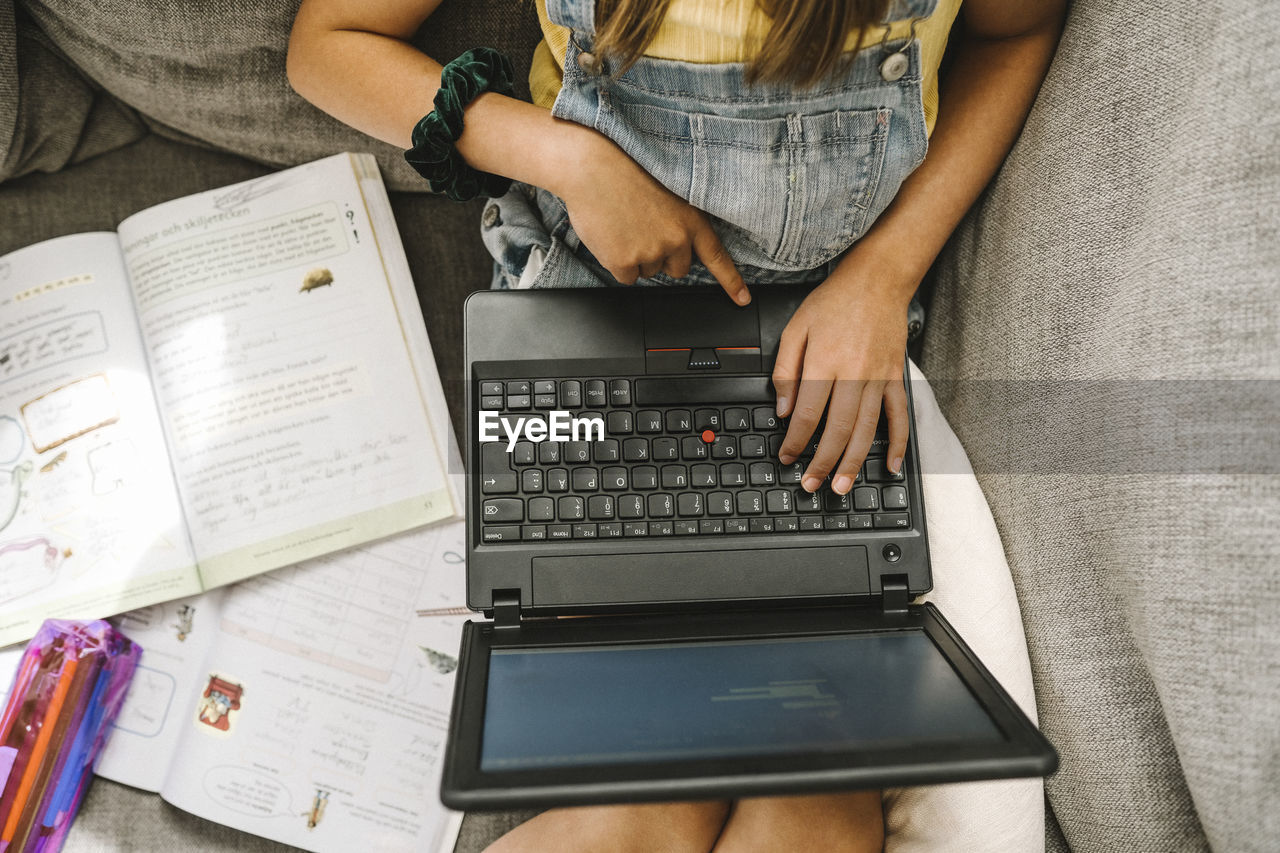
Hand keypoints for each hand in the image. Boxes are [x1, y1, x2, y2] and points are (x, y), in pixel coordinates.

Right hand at [550, 125, 748, 304]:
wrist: (591, 168)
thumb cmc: (625, 172)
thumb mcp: (667, 192)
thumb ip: (679, 221)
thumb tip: (677, 248)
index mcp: (690, 219)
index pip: (717, 256)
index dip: (731, 281)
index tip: (742, 299)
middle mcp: (676, 239)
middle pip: (677, 269)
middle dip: (663, 257)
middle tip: (644, 230)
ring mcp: (651, 252)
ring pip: (649, 271)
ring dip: (637, 256)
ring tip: (625, 225)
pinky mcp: (625, 262)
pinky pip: (627, 277)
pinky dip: (618, 262)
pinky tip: (612, 237)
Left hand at [772, 269, 911, 494]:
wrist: (877, 280)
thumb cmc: (834, 302)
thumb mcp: (796, 328)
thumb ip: (786, 370)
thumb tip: (784, 409)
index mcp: (825, 361)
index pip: (809, 413)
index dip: (796, 441)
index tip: (787, 457)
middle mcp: (854, 373)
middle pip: (838, 429)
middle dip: (823, 462)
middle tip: (812, 484)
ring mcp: (878, 377)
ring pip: (866, 429)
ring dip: (854, 462)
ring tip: (843, 486)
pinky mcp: (895, 377)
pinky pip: (899, 415)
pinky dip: (897, 443)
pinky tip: (890, 465)